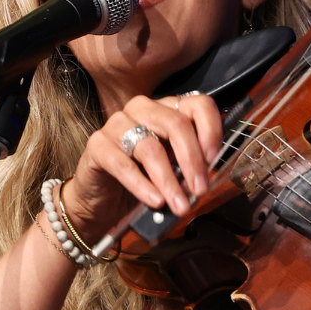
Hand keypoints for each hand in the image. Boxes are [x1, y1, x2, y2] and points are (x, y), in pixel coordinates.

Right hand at [60, 93, 219, 239]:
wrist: (100, 198)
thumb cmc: (142, 179)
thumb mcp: (172, 169)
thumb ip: (188, 166)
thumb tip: (206, 178)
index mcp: (166, 109)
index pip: (197, 104)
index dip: (210, 129)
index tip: (213, 159)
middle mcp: (142, 108)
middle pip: (176, 124)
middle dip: (192, 160)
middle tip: (200, 190)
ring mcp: (117, 123)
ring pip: (150, 147)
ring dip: (168, 180)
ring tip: (179, 205)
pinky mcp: (97, 144)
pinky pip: (123, 164)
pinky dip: (142, 186)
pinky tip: (154, 201)